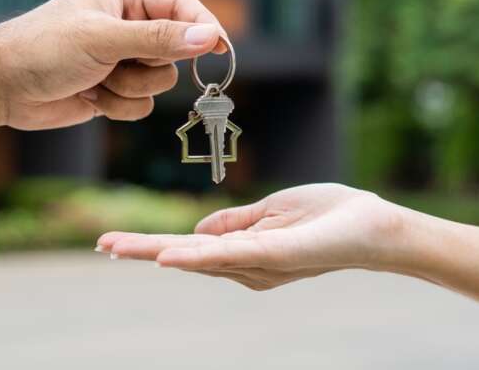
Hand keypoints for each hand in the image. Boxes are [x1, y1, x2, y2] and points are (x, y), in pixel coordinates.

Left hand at [0, 0, 225, 129]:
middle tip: (118, 63)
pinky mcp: (115, 89)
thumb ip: (159, 39)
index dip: (203, 28)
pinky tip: (88, 96)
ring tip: (95, 80)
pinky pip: (143, 105)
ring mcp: (122, 59)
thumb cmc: (44, 48)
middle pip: (176, 51)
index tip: (220, 50)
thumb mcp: (104, 38)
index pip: (183, 6)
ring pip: (161, 83)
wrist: (1, 87)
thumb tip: (209, 37)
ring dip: (129, 89)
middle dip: (148, 65)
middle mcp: (129, 25)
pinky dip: (118, 107)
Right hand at [97, 184, 408, 290]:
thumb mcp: (273, 212)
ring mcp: (260, 264)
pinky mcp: (277, 256)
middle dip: (142, 251)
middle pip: (186, 256)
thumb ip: (235, 224)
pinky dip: (198, 256)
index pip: (190, 248)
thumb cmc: (329, 216)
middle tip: (102, 245)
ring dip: (156, 252)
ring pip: (200, 257)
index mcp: (245, 251)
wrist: (376, 225)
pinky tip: (170, 255)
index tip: (114, 242)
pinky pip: (233, 256)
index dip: (153, 246)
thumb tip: (196, 232)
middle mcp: (248, 266)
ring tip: (116, 246)